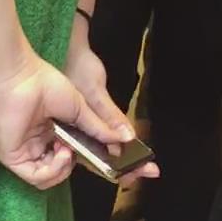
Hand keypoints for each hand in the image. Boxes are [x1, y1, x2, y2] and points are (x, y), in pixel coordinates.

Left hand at [0, 51, 115, 191]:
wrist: (25, 78)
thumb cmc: (48, 85)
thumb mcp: (80, 110)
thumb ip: (99, 128)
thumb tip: (123, 140)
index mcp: (51, 134)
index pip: (68, 160)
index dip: (82, 162)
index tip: (98, 159)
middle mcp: (37, 146)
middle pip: (57, 172)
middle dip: (72, 168)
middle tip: (77, 151)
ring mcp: (24, 153)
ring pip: (46, 179)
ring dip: (63, 170)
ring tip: (67, 151)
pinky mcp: (13, 157)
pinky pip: (35, 177)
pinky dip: (52, 172)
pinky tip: (61, 154)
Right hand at [63, 22, 159, 182]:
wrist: (70, 48)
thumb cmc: (76, 66)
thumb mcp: (94, 91)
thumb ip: (109, 116)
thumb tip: (127, 138)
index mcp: (72, 133)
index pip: (96, 161)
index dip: (119, 170)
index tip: (141, 172)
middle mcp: (78, 133)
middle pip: (101, 160)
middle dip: (126, 168)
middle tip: (151, 171)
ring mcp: (84, 126)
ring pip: (104, 150)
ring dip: (125, 158)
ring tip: (145, 164)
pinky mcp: (91, 117)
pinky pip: (105, 136)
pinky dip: (120, 143)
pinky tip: (132, 146)